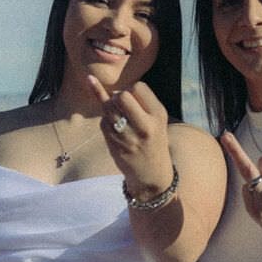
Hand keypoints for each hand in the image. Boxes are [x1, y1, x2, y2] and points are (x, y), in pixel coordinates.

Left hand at [86, 75, 173, 199]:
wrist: (151, 174)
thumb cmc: (153, 141)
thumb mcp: (156, 120)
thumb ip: (140, 103)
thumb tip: (112, 90)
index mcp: (158, 115)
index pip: (137, 87)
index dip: (131, 90)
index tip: (134, 100)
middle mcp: (145, 126)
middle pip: (121, 96)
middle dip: (117, 97)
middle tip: (121, 106)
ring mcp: (128, 136)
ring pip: (108, 108)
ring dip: (109, 107)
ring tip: (118, 115)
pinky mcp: (115, 144)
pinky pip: (103, 121)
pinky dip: (106, 119)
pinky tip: (108, 115)